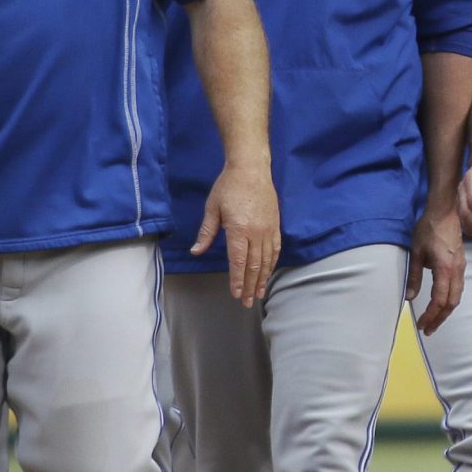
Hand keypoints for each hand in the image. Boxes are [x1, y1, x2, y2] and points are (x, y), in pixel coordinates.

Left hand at [195, 163, 280, 306]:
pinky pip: (275, 249)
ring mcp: (268, 229)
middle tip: (248, 302)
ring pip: (267, 260)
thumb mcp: (212, 208)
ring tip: (260, 293)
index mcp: (239, 230)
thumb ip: (206, 232)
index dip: (237, 280)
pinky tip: (270, 272)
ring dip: (263, 278)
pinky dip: (272, 263)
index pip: (238, 261)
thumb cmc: (228, 187)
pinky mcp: (275, 225)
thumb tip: (196, 251)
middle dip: (250, 285)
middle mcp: (256, 233)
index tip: (236, 294)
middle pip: (254, 265)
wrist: (251, 169)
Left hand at [407, 205, 464, 332]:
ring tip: (434, 321)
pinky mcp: (461, 264)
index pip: (439, 300)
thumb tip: (409, 297)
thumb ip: (414, 277)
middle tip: (428, 330)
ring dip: (446, 311)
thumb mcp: (416, 253)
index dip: (431, 316)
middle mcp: (457, 271)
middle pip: (451, 303)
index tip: (421, 325)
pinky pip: (458, 288)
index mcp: (445, 269)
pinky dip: (450, 300)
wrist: (444, 211)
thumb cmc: (428, 229)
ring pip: (457, 297)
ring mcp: (461, 267)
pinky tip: (442, 304)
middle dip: (440, 319)